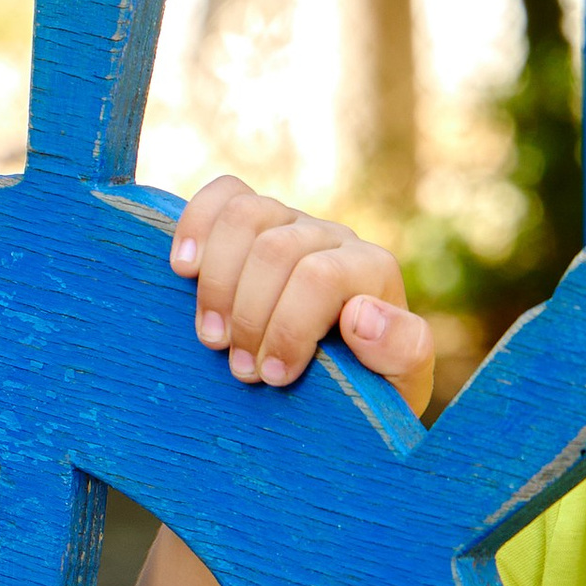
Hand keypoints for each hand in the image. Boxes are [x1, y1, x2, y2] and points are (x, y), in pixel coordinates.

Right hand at [169, 175, 433, 412]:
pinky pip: (224, 195)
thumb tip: (360, 313)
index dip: (287, 327)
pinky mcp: (255, 223)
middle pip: (276, 249)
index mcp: (371, 271)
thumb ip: (402, 352)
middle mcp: (333, 238)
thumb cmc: (366, 389)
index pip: (320, 276)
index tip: (273, 378)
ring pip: (246, 216)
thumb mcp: (398, 385)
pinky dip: (196, 226)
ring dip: (218, 282)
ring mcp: (290, 223)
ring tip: (213, 337)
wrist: (338, 385)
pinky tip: (184, 270)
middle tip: (241, 369)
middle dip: (249, 315)